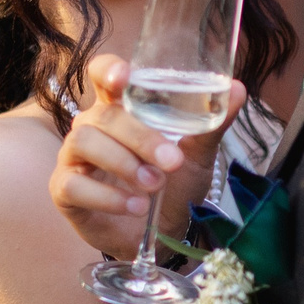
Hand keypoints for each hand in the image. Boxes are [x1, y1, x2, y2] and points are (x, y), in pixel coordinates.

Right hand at [50, 54, 246, 259]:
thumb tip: (239, 89)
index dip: (108, 70)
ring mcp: (73, 157)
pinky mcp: (64, 190)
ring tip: (154, 186)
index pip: (102, 74)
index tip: (123, 77)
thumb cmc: (175, 185)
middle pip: (104, 115)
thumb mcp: (198, 154)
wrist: (164, 233)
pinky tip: (135, 206)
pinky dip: (107, 196)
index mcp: (119, 108)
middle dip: (140, 137)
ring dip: (124, 164)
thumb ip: (213, 124)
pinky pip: (74, 184)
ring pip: (84, 142)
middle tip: (171, 162)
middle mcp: (92, 126)